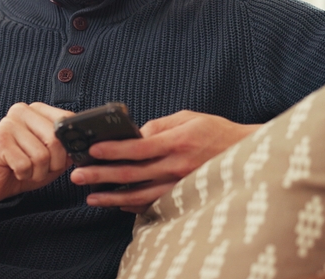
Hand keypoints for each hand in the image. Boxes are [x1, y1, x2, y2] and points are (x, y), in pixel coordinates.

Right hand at [0, 102, 73, 202]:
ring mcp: (8, 125)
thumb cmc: (24, 165)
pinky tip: (16, 171)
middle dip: (54, 163)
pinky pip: (25, 165)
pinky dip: (24, 175)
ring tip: (28, 170)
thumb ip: (66, 147)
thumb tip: (84, 145)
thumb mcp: (51, 156)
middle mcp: (21, 111)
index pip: (67, 119)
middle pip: (55, 139)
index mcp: (37, 109)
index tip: (62, 158)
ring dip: (38, 172)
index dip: (70, 144)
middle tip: (42, 168)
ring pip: (41, 155)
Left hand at [70, 111, 259, 212]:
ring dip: (112, 197)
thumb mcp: (189, 118)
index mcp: (177, 142)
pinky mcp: (183, 197)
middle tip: (78, 176)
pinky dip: (132, 206)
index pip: (137, 148)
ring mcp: (180, 185)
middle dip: (101, 175)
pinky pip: (153, 205)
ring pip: (139, 195)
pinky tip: (117, 204)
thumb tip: (133, 133)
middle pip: (131, 174)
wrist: (246, 155)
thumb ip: (160, 125)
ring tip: (91, 197)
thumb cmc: (216, 132)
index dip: (112, 150)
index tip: (91, 150)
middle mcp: (177, 167)